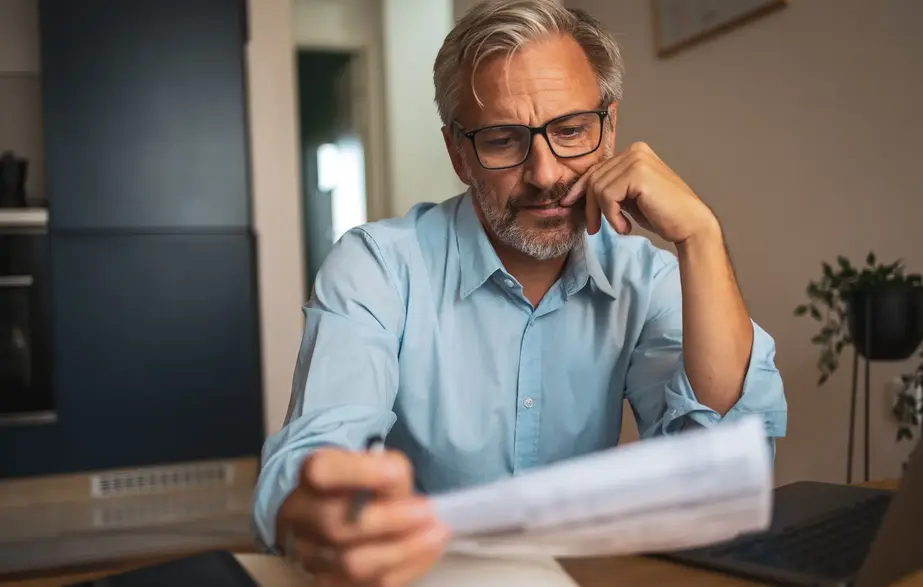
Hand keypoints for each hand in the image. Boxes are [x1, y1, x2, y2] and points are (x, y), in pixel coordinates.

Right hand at [277, 448, 449, 586]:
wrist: (339, 512)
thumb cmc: (363, 483)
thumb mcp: (375, 464)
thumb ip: (390, 472)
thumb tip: (413, 503)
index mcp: (312, 476)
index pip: (322, 470)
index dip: (360, 473)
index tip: (397, 474)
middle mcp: (302, 516)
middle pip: (336, 524)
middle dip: (391, 520)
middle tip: (428, 512)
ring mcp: (311, 554)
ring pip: (353, 563)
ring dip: (404, 549)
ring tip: (436, 534)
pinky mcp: (329, 582)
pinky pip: (370, 584)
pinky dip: (406, 567)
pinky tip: (428, 551)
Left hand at [561, 142, 717, 243]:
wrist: (689, 224)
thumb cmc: (661, 214)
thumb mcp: (628, 198)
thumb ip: (611, 189)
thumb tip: (578, 193)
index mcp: (634, 152)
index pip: (596, 169)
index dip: (579, 189)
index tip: (569, 204)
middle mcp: (635, 151)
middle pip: (594, 178)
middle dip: (589, 206)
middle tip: (592, 229)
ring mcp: (637, 160)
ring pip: (598, 189)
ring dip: (604, 214)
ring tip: (620, 227)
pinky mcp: (638, 174)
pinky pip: (608, 197)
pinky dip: (612, 217)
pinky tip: (625, 227)